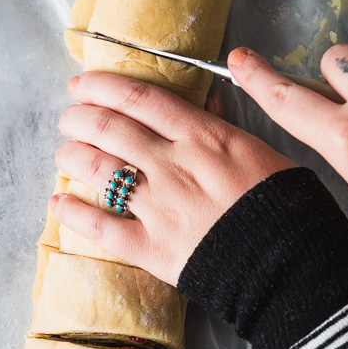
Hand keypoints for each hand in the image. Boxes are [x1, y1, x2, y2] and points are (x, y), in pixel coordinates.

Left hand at [53, 72, 294, 286]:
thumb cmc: (283, 205)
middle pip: (109, 128)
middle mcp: (173, 165)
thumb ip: (223, 126)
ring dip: (72, 156)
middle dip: (79, 118)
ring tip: (64, 153)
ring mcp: (157, 206)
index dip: (103, 86)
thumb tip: (204, 103)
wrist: (289, 264)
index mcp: (202, 136)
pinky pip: (99, 226)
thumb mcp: (260, 150)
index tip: (82, 84)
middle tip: (69, 118)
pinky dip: (72, 211)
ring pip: (98, 170)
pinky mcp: (150, 247)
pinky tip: (58, 203)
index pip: (140, 99)